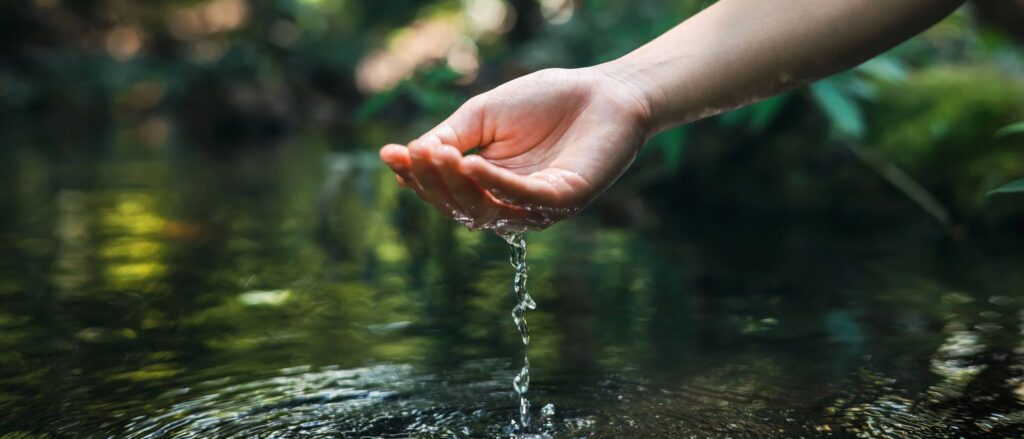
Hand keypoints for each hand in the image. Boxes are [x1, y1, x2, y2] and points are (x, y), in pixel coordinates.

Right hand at [379, 65, 653, 231]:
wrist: (604, 91)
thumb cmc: (546, 103)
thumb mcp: (484, 116)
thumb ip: (450, 137)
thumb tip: (409, 155)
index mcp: (488, 187)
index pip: (445, 192)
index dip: (416, 177)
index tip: (389, 154)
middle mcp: (511, 205)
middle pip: (460, 208)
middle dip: (433, 183)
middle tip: (416, 153)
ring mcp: (538, 208)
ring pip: (486, 211)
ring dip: (458, 186)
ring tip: (439, 155)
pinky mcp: (566, 200)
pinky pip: (524, 199)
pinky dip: (496, 184)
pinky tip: (472, 165)